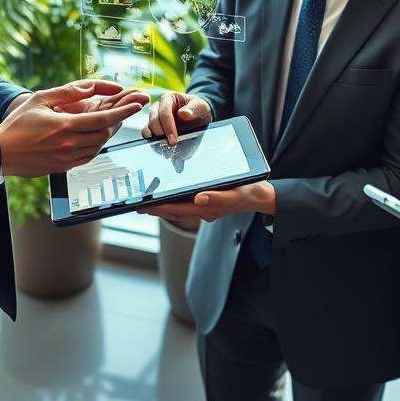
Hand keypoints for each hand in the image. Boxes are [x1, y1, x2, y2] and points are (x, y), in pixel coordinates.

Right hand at [0, 80, 149, 176]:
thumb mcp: (40, 99)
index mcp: (65, 126)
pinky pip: (89, 157)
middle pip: (106, 133)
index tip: (138, 103)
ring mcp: (67, 159)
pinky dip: (97, 145)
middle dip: (120, 121)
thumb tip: (92, 87)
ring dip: (109, 133)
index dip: (125, 111)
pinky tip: (96, 135)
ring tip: (114, 120)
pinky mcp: (63, 168)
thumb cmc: (17, 124)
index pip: (104, 119)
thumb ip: (68, 92)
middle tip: (128, 109)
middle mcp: (69, 144)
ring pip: (99, 146)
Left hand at [139, 180, 274, 223]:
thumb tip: (198, 198)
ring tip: (148, 199)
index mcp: (206, 208)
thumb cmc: (249, 192)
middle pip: (173, 209)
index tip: (142, 206)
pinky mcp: (208, 201)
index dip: (158, 208)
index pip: (175, 209)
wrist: (261, 196)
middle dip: (156, 207)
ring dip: (164, 203)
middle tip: (138, 203)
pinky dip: (175, 198)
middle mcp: (202, 209)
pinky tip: (171, 191)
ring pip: (179, 206)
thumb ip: (217, 196)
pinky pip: (187, 201)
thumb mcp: (235, 193)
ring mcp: (204, 207)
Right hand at [140, 90, 211, 144]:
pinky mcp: (154, 129)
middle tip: (171, 145)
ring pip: (148, 128)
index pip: (164, 112)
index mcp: (168, 98)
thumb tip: (183, 113)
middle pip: (153, 121)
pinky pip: (148, 135)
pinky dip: (152, 143)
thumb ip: (194, 108)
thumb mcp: (202, 106)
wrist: (198, 117)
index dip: (168, 126)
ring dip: (154, 139)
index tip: (174, 139)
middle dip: (160, 134)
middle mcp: (158, 107)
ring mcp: (154, 118)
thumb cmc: (198, 108)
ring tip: (164, 149)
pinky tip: (160, 149)